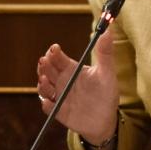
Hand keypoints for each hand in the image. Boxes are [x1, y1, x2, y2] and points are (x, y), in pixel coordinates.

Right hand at [36, 26, 118, 145]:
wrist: (106, 119)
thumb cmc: (106, 93)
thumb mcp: (107, 72)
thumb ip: (105, 52)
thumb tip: (108, 30)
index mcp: (70, 68)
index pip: (57, 57)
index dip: (53, 52)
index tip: (55, 49)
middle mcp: (62, 81)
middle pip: (47, 70)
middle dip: (43, 66)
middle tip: (44, 61)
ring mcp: (59, 96)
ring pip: (44, 88)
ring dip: (42, 84)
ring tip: (45, 80)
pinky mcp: (59, 112)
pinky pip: (49, 108)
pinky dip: (47, 105)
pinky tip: (49, 103)